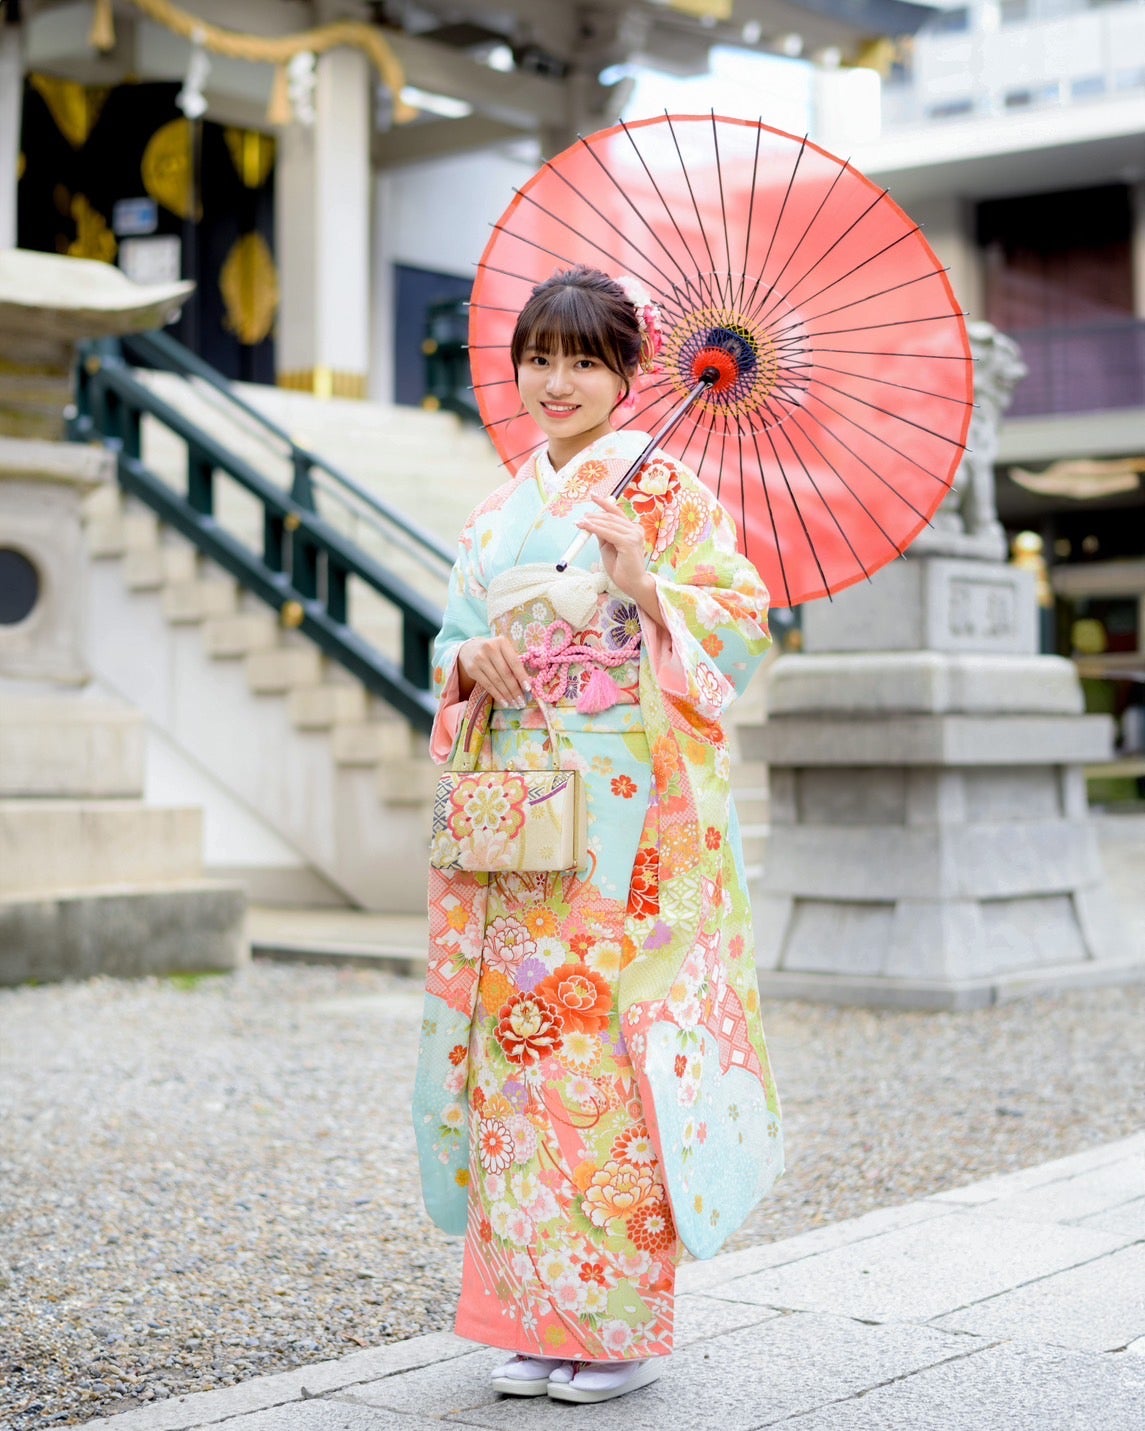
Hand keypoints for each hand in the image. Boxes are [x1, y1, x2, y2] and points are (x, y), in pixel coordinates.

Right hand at [456, 636, 530, 706]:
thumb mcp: (504, 650)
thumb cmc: (494, 651)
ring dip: (507, 695)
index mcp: (501, 642)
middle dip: (515, 690)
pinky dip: (497, 695)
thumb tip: (526, 685)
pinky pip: (487, 685)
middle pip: (506, 673)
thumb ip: (513, 662)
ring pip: (497, 681)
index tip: (528, 689)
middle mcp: (490, 648)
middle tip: (522, 702)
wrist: (470, 649)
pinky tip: (504, 702)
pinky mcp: (472, 669)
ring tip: (515, 704)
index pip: (514, 662)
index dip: (522, 676)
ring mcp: (479, 659)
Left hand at [577, 495, 661, 623]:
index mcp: (633, 529)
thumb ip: (603, 535)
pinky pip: (608, 532)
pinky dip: (594, 528)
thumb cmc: (621, 568)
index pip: (617, 512)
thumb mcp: (608, 547)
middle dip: (593, 516)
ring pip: (608, 523)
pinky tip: (585, 527)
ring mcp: (634, 535)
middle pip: (611, 517)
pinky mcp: (629, 542)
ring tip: (579, 523)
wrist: (632, 584)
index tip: (593, 495)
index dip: (604, 503)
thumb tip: (592, 522)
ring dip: (592, 522)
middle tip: (580, 518)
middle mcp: (635, 529)